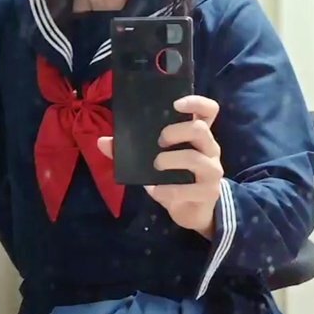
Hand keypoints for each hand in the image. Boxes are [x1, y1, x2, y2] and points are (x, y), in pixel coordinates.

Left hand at [98, 95, 223, 238]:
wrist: (190, 211)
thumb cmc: (173, 177)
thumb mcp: (153, 160)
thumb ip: (129, 149)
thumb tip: (102, 141)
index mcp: (198, 135)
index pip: (208, 110)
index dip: (195, 102)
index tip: (175, 104)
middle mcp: (209, 149)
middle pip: (200, 129)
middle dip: (175, 131)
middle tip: (159, 141)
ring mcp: (212, 170)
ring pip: (195, 158)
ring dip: (170, 160)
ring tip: (156, 165)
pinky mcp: (209, 193)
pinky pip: (188, 189)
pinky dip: (166, 190)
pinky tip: (155, 191)